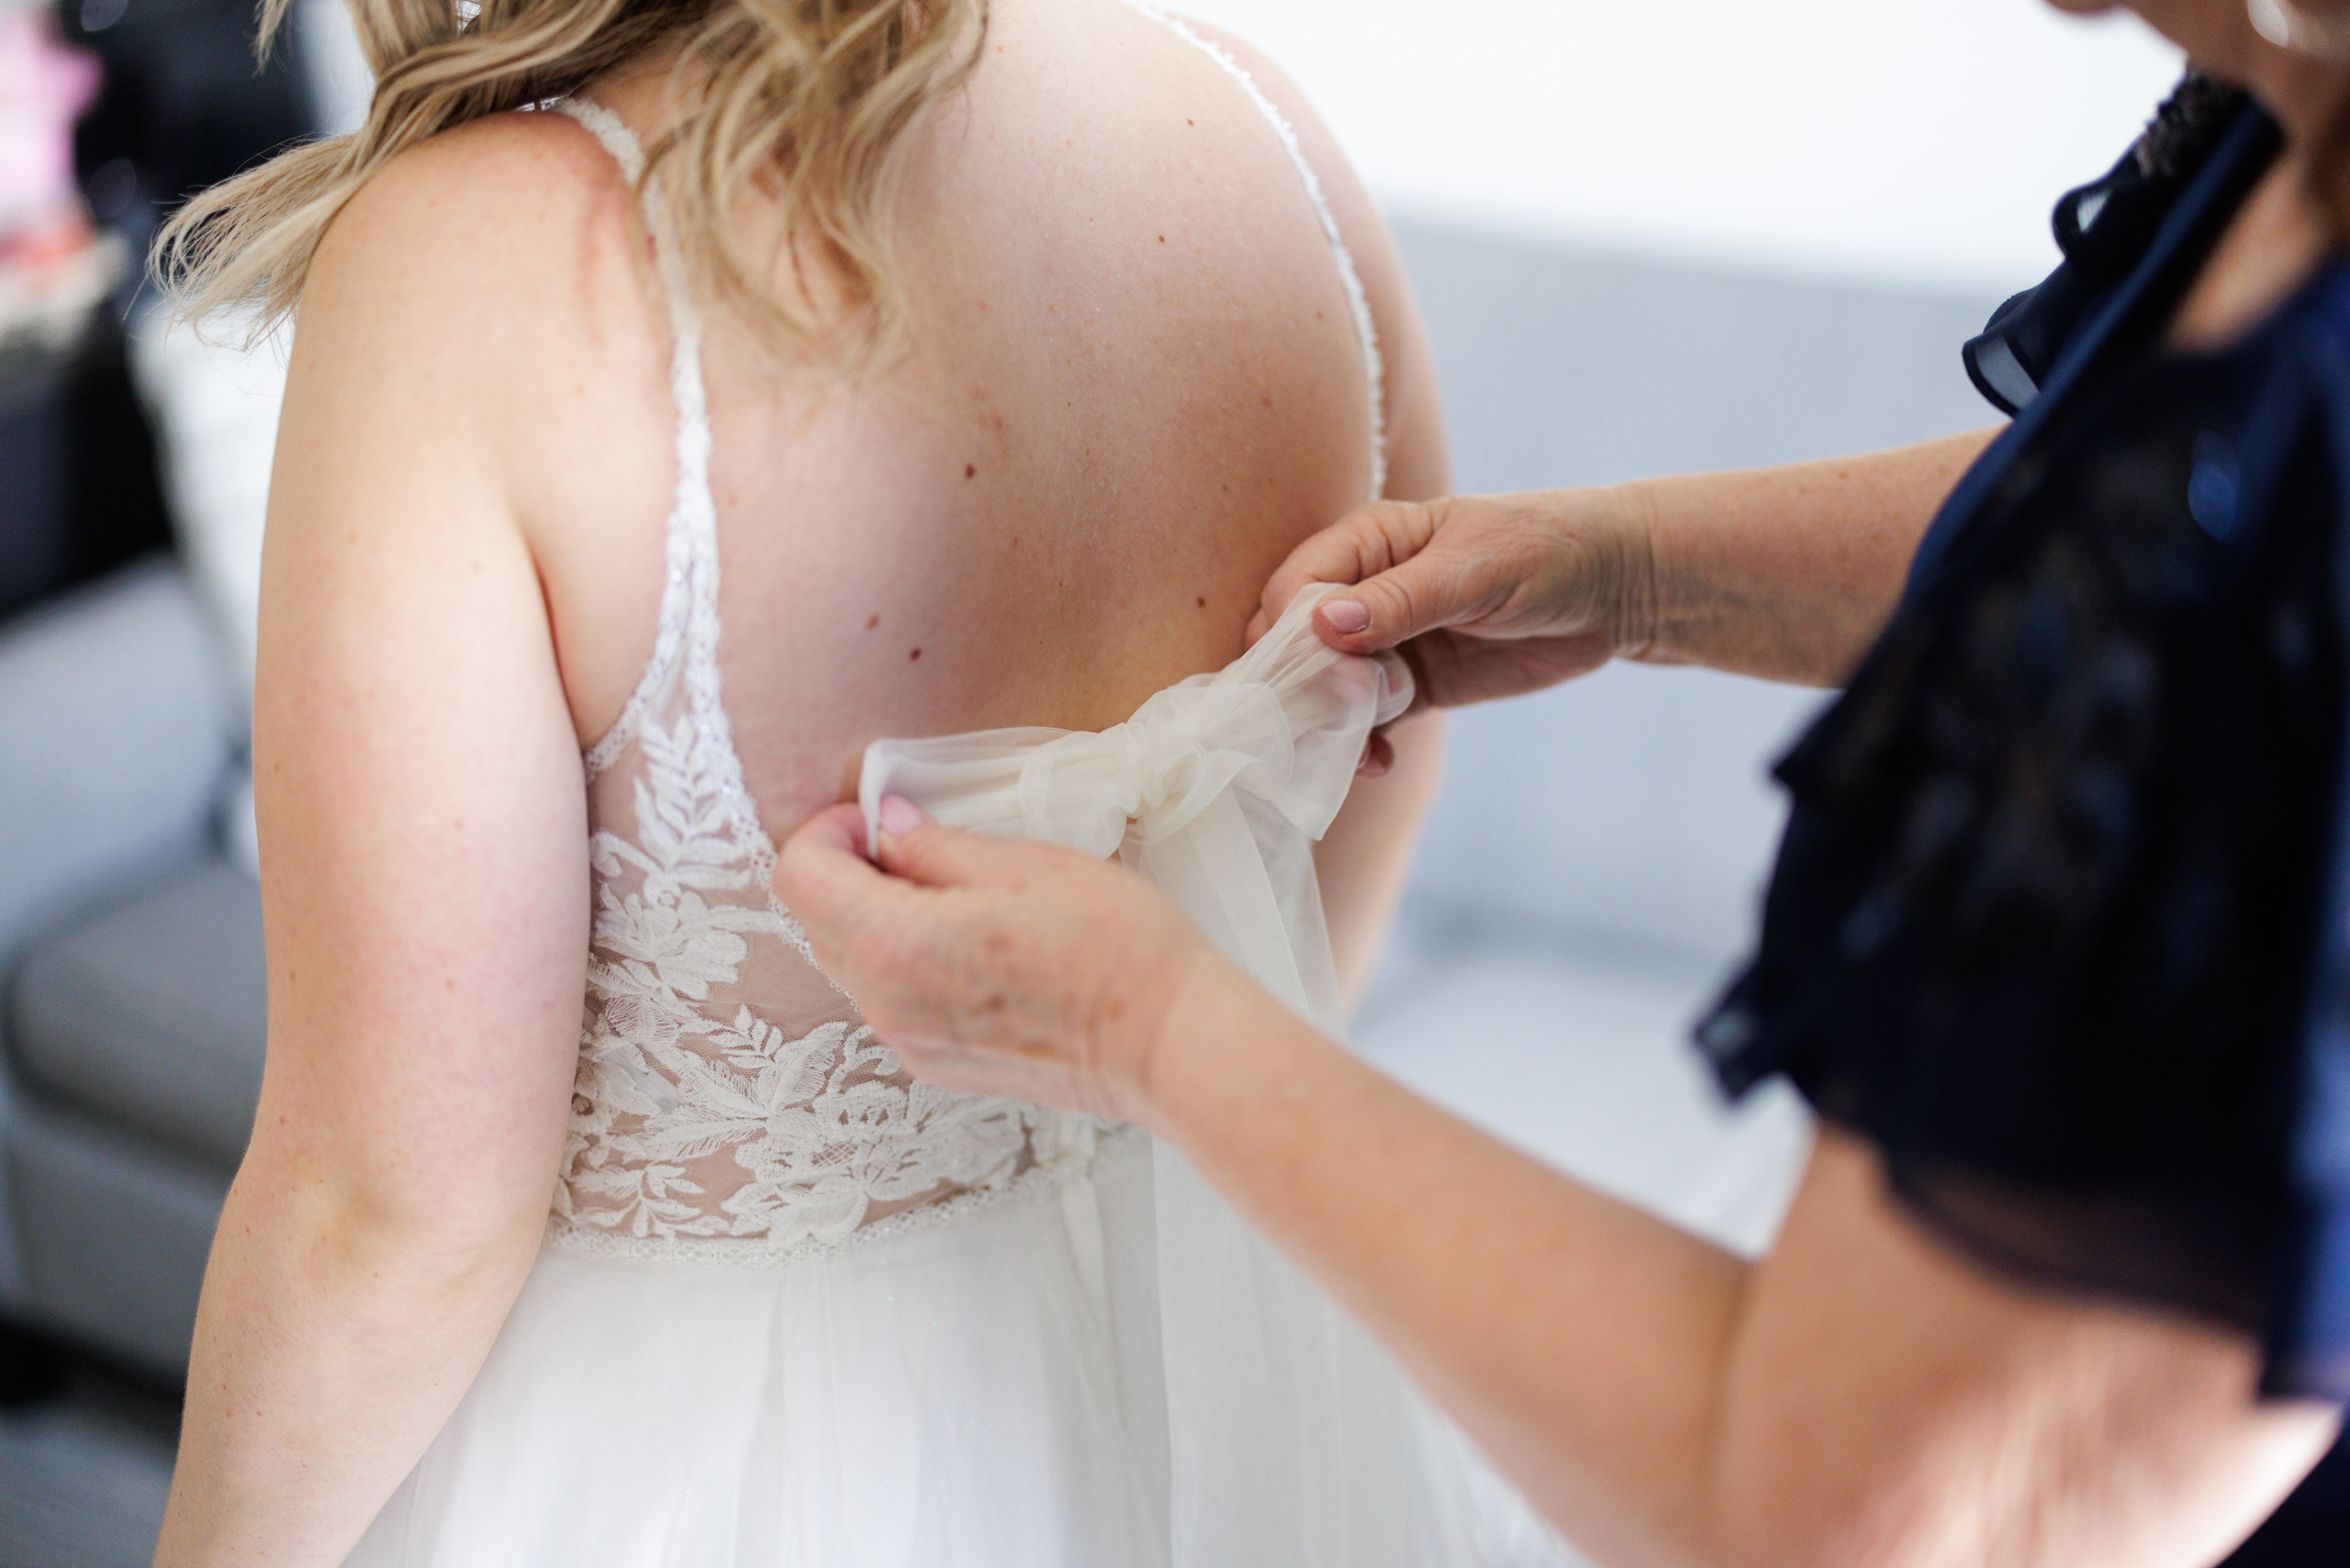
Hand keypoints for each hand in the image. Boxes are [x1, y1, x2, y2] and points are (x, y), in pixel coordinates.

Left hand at [774, 799, 1240, 1125]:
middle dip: (851, 870)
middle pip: (816, 921)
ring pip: (853, 961)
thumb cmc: (1113, 948)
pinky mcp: (940, 1065)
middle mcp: (885, 1006)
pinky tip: (974, 939)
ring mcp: (910, 1044)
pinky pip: (892, 997)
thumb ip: (936, 846)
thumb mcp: (1024, 865)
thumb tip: (889, 824)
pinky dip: (907, 956)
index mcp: (893, 948)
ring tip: (957, 890)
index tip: (880, 815)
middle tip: (920, 841)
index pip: (799, 877)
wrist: (1169, 1044)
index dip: (830, 830)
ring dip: (879, 914)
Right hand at [1248, 490, 1655, 743]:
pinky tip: (1377, 762)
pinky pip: (1363, 722)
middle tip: (1347, 713)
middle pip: (1292, 646)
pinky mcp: (1410, 687)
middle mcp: (1362, 592)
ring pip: (1322, 692)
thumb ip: (1399, 600)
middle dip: (1305, 688)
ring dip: (1330, 726)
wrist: (1614, 587)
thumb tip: (1322, 625)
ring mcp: (1384, 644)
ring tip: (1364, 750)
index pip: (1293, 589)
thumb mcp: (1475, 569)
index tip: (1329, 670)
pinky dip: (1360, 746)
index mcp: (1366, 542)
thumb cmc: (1546, 549)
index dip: (1292, 634)